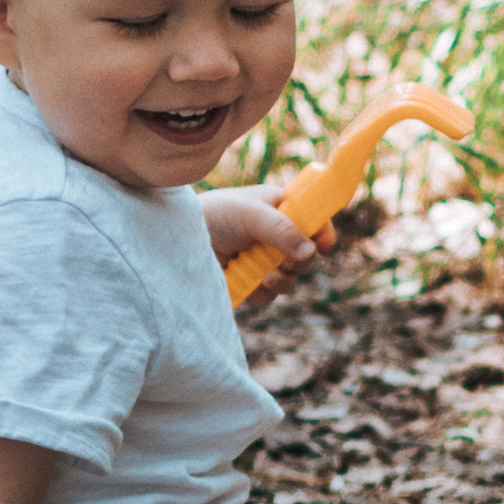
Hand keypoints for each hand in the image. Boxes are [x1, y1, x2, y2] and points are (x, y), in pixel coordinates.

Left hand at [202, 187, 335, 292]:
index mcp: (281, 209)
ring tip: (265, 277)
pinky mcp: (250, 280)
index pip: (314, 221)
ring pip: (289, 279)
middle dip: (297, 263)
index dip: (323, 234)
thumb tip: (311, 252)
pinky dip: (262, 293)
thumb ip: (281, 230)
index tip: (324, 247)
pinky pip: (269, 295)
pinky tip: (248, 283)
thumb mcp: (250, 215)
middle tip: (283, 263)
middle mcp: (276, 235)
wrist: (179, 238)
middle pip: (305, 256)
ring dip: (282, 281)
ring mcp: (263, 259)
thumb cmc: (214, 214)